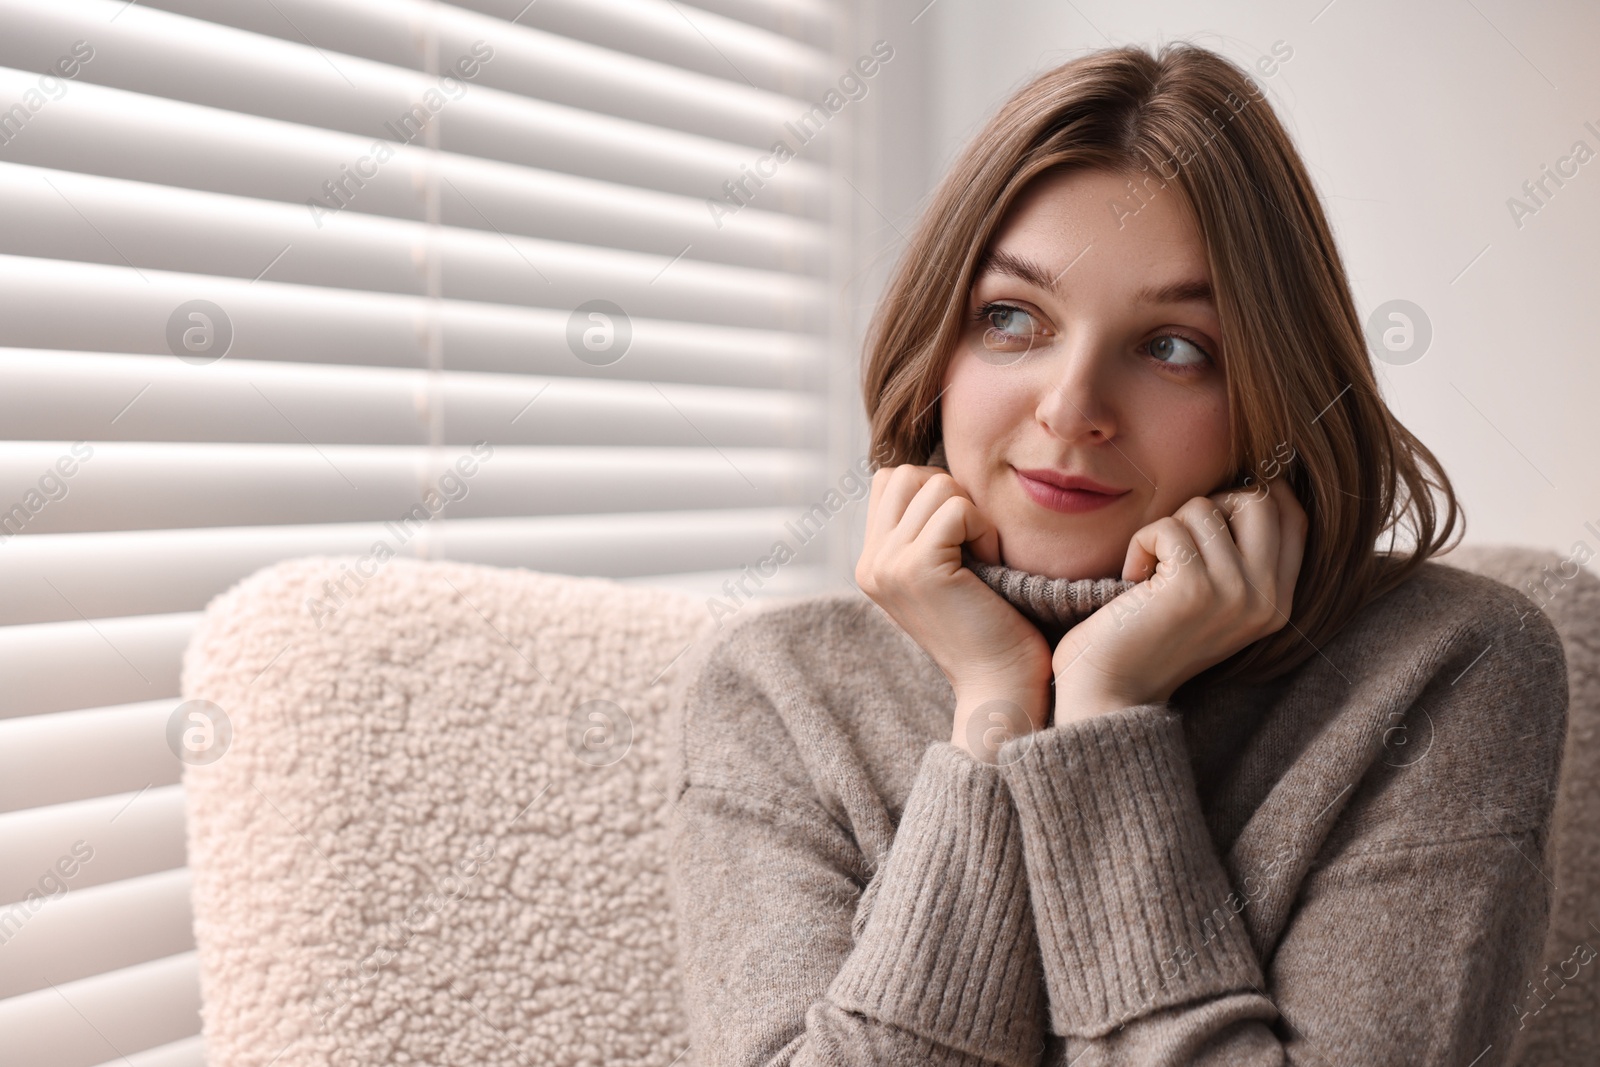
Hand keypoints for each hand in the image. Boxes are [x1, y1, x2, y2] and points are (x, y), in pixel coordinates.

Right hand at [856, 464, 1052, 759]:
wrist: (999, 683)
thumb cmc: (989, 626)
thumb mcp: (944, 573)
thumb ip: (924, 531)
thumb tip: (937, 476)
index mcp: (872, 564)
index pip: (890, 481)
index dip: (933, 492)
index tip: (960, 535)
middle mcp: (871, 564)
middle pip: (906, 474)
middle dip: (951, 494)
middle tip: (973, 541)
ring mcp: (889, 566)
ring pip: (934, 484)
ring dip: (972, 512)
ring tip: (983, 556)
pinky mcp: (918, 568)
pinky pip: (957, 509)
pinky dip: (985, 529)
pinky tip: (992, 564)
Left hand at [1049, 476, 1308, 723]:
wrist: (1111, 692)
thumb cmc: (1149, 635)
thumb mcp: (1214, 597)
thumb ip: (1241, 555)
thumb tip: (1251, 486)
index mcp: (1280, 602)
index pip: (1294, 515)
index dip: (1253, 495)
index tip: (1209, 517)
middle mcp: (1268, 599)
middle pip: (1259, 499)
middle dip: (1210, 505)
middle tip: (1179, 544)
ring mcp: (1235, 594)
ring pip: (1205, 507)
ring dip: (1166, 530)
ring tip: (1151, 572)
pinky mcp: (1194, 588)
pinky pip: (1167, 526)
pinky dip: (1140, 544)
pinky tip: (1134, 580)